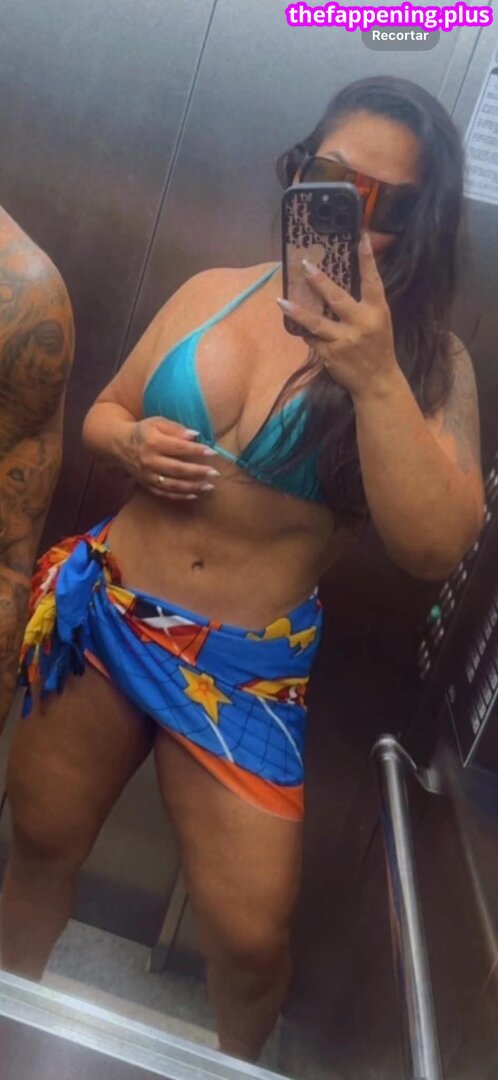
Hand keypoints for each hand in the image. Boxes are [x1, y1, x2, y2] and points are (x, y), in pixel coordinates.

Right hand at [120, 417, 219, 499]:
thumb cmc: (143, 431)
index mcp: (153, 442)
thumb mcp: (157, 423)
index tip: (213, 452)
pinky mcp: (146, 485)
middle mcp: (149, 461)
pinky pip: (165, 493)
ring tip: (209, 486)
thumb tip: (195, 435)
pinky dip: (180, 496)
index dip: (196, 451)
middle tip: (215, 473)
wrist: (119, 444)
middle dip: (198, 472)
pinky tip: (194, 494)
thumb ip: (176, 429)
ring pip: (172, 485)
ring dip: (192, 487)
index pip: (179, 448)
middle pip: (177, 469)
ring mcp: (147, 476)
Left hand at [278, 232, 398, 400]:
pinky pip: (312, 339)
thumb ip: (364, 303)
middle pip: (337, 298)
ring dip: (297, 311)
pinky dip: (305, 332)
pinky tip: (295, 325)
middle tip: (305, 265)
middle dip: (319, 281)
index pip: (372, 281)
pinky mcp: (330, 355)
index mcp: (377, 312)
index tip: (360, 237)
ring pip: (316, 323)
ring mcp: (344, 341)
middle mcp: (361, 324)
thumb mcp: (379, 321)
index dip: (367, 259)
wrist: (377, 382)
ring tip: (281, 301)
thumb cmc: (378, 347)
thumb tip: (341, 280)